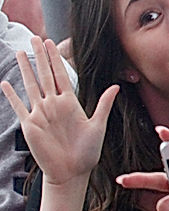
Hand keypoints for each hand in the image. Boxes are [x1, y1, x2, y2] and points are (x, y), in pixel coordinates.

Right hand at [0, 37, 117, 185]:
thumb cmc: (87, 152)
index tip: (51, 43)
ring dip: (26, 69)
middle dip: (40, 56)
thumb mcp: (98, 125)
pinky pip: (19, 107)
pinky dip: (12, 95)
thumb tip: (116, 86)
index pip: (61, 75)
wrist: (73, 172)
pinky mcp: (30, 125)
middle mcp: (54, 105)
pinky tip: (6, 83)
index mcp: (70, 103)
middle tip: (35, 38)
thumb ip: (103, 104)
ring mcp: (41, 114)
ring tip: (20, 53)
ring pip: (31, 86)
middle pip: (44, 75)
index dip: (56, 59)